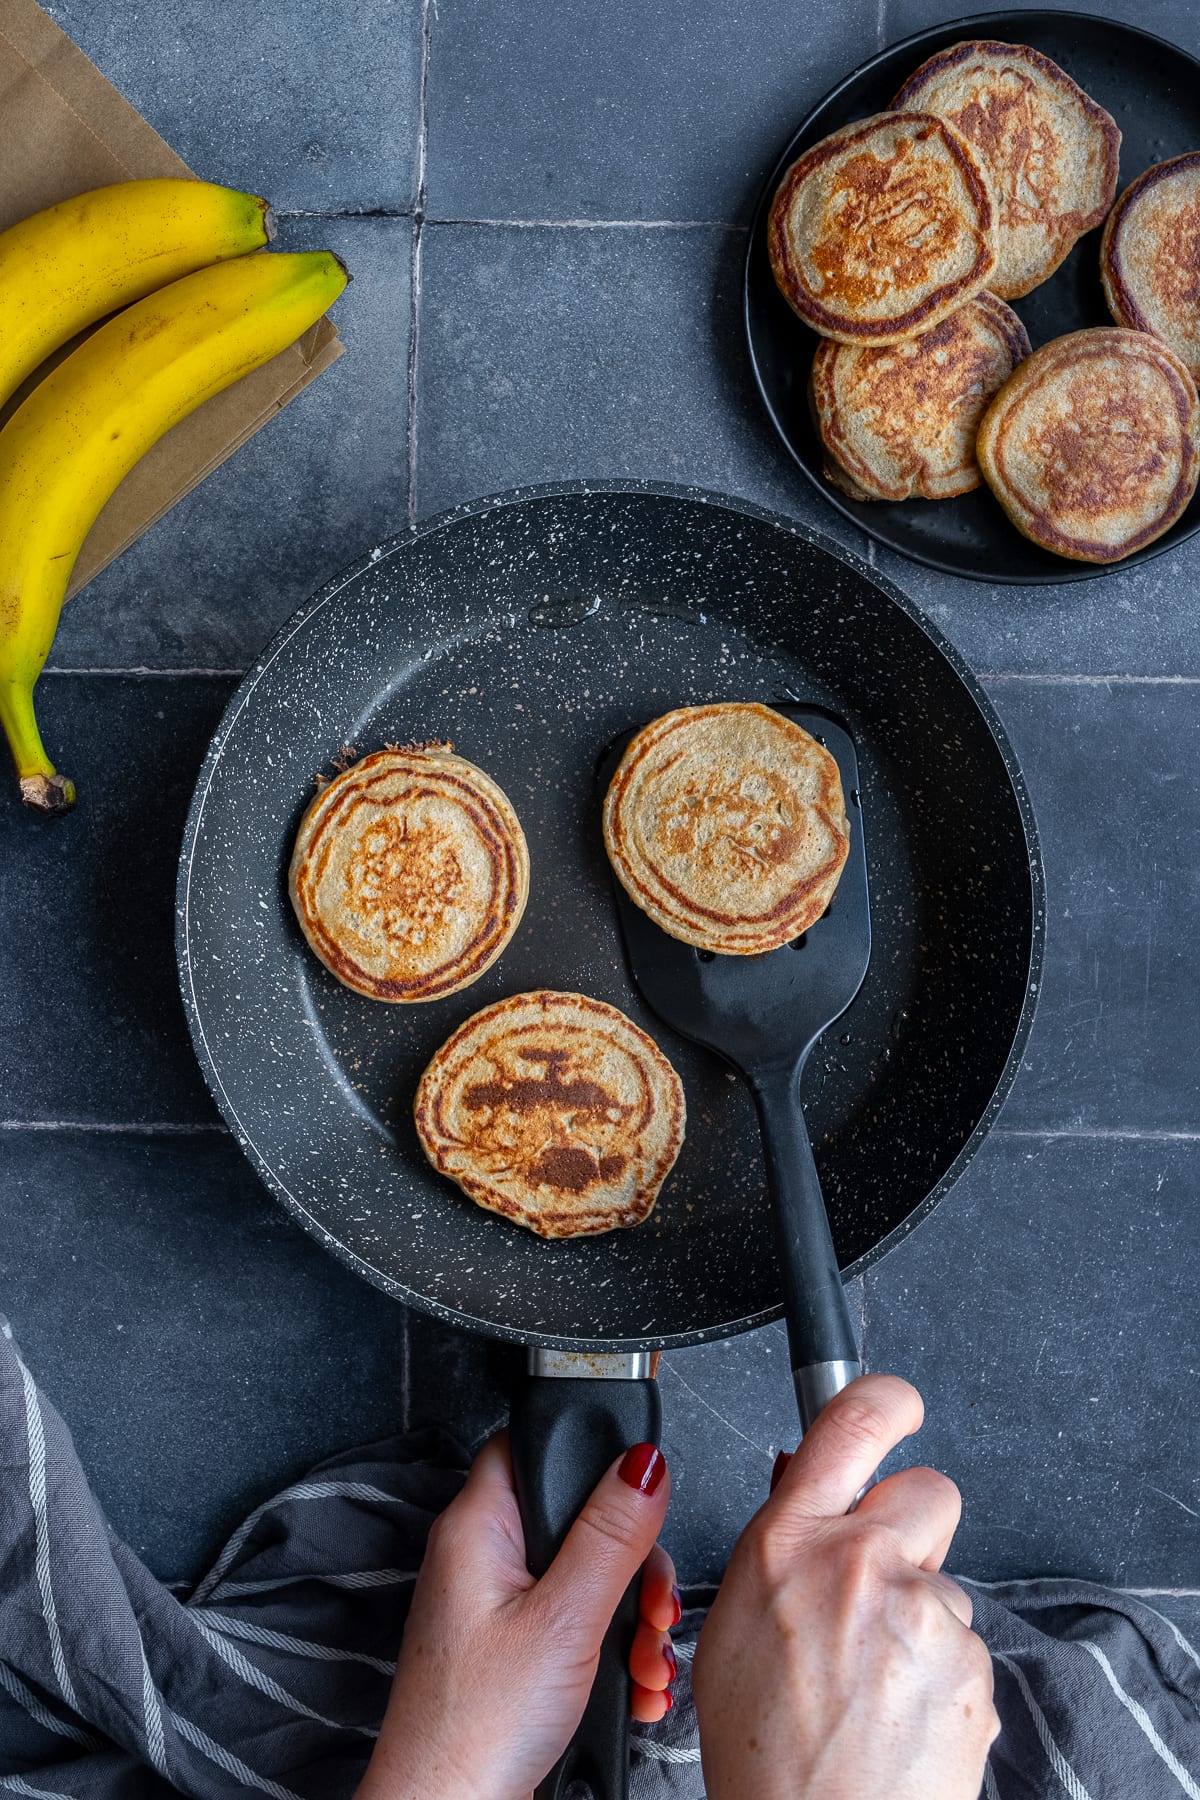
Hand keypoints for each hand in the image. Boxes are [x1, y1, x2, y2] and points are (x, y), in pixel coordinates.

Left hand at [355, 1432, 678, 1799]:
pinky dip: (610, 1653)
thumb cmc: (477, 1728)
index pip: (531, 1446)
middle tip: (650, 1604)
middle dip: (630, 1565)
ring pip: (582, 1579)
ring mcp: (494, 1610)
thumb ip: (609, 1535)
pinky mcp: (509, 1654)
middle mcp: (479, 1560)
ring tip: (646, 1658)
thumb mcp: (565, 1619)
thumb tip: (641, 1463)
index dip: (588, 1460)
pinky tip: (633, 1685)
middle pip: (574, 1519)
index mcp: (476, 1528)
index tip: (637, 1497)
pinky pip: (574, 1627)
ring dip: (629, 1619)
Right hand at [693, 1375, 997, 1799]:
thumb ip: (781, 1546)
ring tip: (877, 1683)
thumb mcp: (736, 1626)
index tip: (898, 1403)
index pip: (850, 1421)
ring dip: (923, 1616)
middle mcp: (858, 1563)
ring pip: (947, 1580)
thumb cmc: (765, 1752)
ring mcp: (921, 1612)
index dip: (886, 1397)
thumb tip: (805, 1485)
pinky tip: (902, 1714)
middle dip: (916, 1524)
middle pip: (929, 1489)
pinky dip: (942, 1673)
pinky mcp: (969, 1662)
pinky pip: (965, 1645)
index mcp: (786, 1543)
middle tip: (884, 1581)